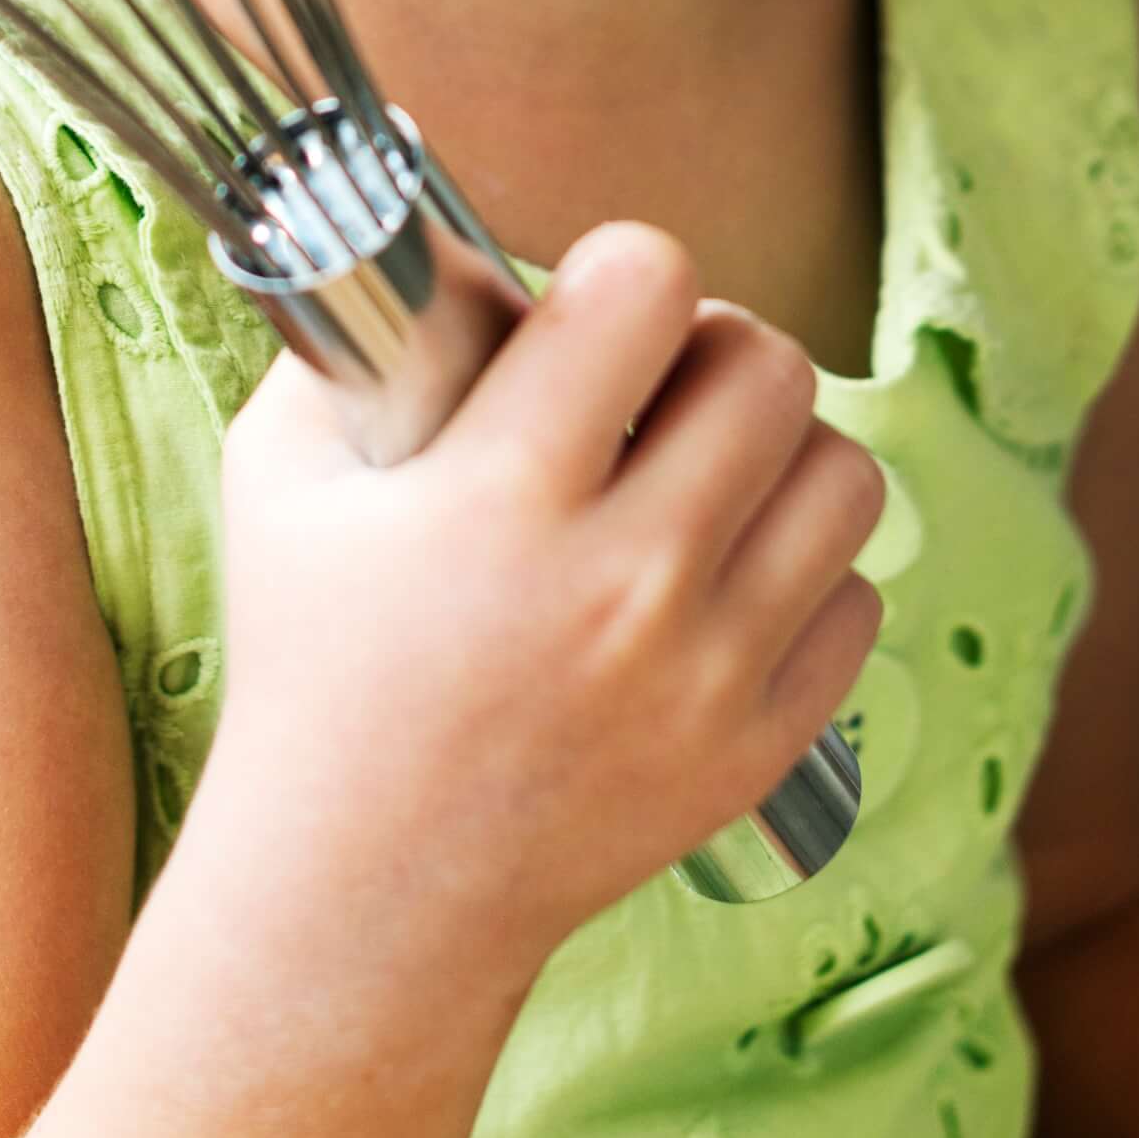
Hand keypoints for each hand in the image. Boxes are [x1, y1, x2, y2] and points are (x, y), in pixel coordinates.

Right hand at [197, 220, 884, 973]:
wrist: (364, 899)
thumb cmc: (311, 667)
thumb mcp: (281, 477)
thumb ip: (351, 341)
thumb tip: (431, 239)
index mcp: (502, 497)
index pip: (646, 286)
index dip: (620, 269)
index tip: (589, 304)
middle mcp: (623, 583)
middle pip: (766, 366)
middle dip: (709, 348)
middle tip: (656, 382)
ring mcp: (705, 677)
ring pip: (844, 475)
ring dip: (776, 453)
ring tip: (705, 472)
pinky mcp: (757, 751)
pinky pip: (857, 600)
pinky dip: (801, 576)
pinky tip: (723, 580)